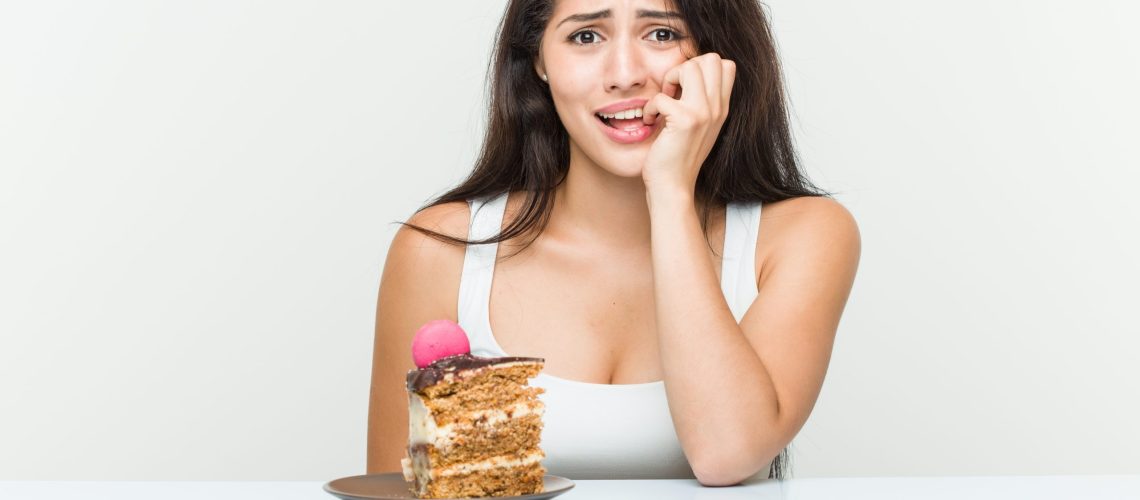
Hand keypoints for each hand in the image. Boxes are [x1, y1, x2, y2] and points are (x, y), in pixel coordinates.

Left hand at [641, 53, 735, 197]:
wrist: (673, 187)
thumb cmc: (678, 157)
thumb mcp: (699, 126)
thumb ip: (700, 101)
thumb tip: (687, 74)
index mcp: (722, 107)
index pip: (726, 64)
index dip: (701, 67)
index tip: (684, 87)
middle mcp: (717, 108)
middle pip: (711, 59)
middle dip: (685, 67)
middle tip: (672, 91)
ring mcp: (703, 113)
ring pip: (690, 67)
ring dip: (669, 79)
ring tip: (663, 103)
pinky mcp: (684, 121)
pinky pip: (661, 96)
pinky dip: (650, 107)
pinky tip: (650, 122)